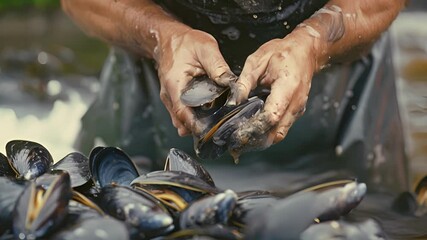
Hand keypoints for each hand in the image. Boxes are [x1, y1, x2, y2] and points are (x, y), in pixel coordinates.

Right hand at [155, 29, 235, 135]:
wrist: (169, 39)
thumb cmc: (185, 42)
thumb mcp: (206, 48)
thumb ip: (218, 66)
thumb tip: (231, 83)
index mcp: (175, 84)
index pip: (182, 112)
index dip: (195, 125)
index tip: (208, 132)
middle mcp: (169, 94)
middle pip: (182, 120)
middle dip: (198, 128)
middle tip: (217, 131)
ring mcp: (170, 98)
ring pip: (181, 119)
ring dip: (195, 124)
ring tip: (214, 125)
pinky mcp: (174, 98)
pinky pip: (183, 113)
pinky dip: (193, 117)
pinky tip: (206, 116)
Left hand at [227, 32, 317, 154]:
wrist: (306, 51)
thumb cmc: (283, 53)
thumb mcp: (258, 60)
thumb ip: (244, 82)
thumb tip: (233, 101)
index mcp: (287, 87)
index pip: (272, 115)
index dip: (255, 126)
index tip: (239, 131)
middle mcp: (295, 103)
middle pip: (276, 131)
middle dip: (256, 140)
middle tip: (236, 143)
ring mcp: (297, 110)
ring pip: (279, 134)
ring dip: (261, 140)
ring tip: (242, 140)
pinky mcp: (295, 113)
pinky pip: (281, 129)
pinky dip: (267, 134)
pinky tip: (253, 132)